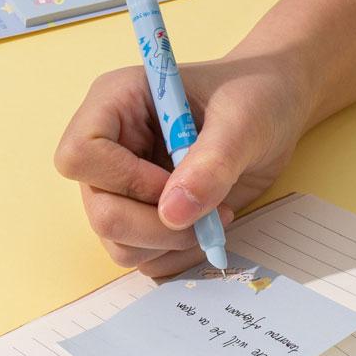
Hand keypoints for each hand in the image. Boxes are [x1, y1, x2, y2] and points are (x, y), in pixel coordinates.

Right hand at [54, 51, 310, 277]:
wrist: (275, 110)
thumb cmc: (255, 96)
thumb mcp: (244, 120)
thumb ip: (211, 163)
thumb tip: (174, 213)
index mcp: (115, 104)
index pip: (80, 155)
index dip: (124, 180)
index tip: (174, 183)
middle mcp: (110, 150)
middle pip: (100, 210)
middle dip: (156, 225)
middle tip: (208, 216)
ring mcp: (124, 189)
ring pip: (119, 244)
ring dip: (171, 243)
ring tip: (216, 216)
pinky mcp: (145, 217)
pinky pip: (146, 258)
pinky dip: (179, 255)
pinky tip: (209, 228)